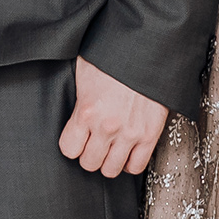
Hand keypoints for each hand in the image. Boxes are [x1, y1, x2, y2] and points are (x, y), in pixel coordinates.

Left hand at [59, 56, 168, 180]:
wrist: (147, 49)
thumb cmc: (113, 55)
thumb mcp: (84, 71)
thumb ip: (78, 95)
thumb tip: (71, 104)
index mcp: (86, 111)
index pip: (69, 149)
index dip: (72, 145)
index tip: (77, 138)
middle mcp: (107, 127)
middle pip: (89, 163)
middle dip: (89, 154)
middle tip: (94, 143)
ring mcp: (130, 133)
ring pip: (111, 170)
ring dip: (108, 161)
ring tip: (110, 148)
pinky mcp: (150, 134)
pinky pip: (137, 166)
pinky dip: (129, 163)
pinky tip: (127, 151)